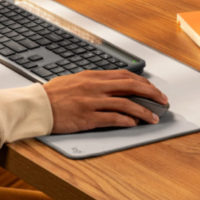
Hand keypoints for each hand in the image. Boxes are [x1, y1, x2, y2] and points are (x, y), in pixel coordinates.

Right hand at [43, 69, 167, 132]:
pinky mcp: (87, 117)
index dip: (143, 82)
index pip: (125, 75)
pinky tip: (134, 124)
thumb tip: (112, 86)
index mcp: (92, 76)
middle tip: (162, 101)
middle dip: (151, 93)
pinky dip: (126, 121)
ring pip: (126, 103)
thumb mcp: (74, 80)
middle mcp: (95, 86)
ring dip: (143, 111)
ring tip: (153, 118)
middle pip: (131, 86)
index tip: (153, 89)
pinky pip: (113, 118)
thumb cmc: (53, 95)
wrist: (37, 106)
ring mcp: (92, 101)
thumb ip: (94, 82)